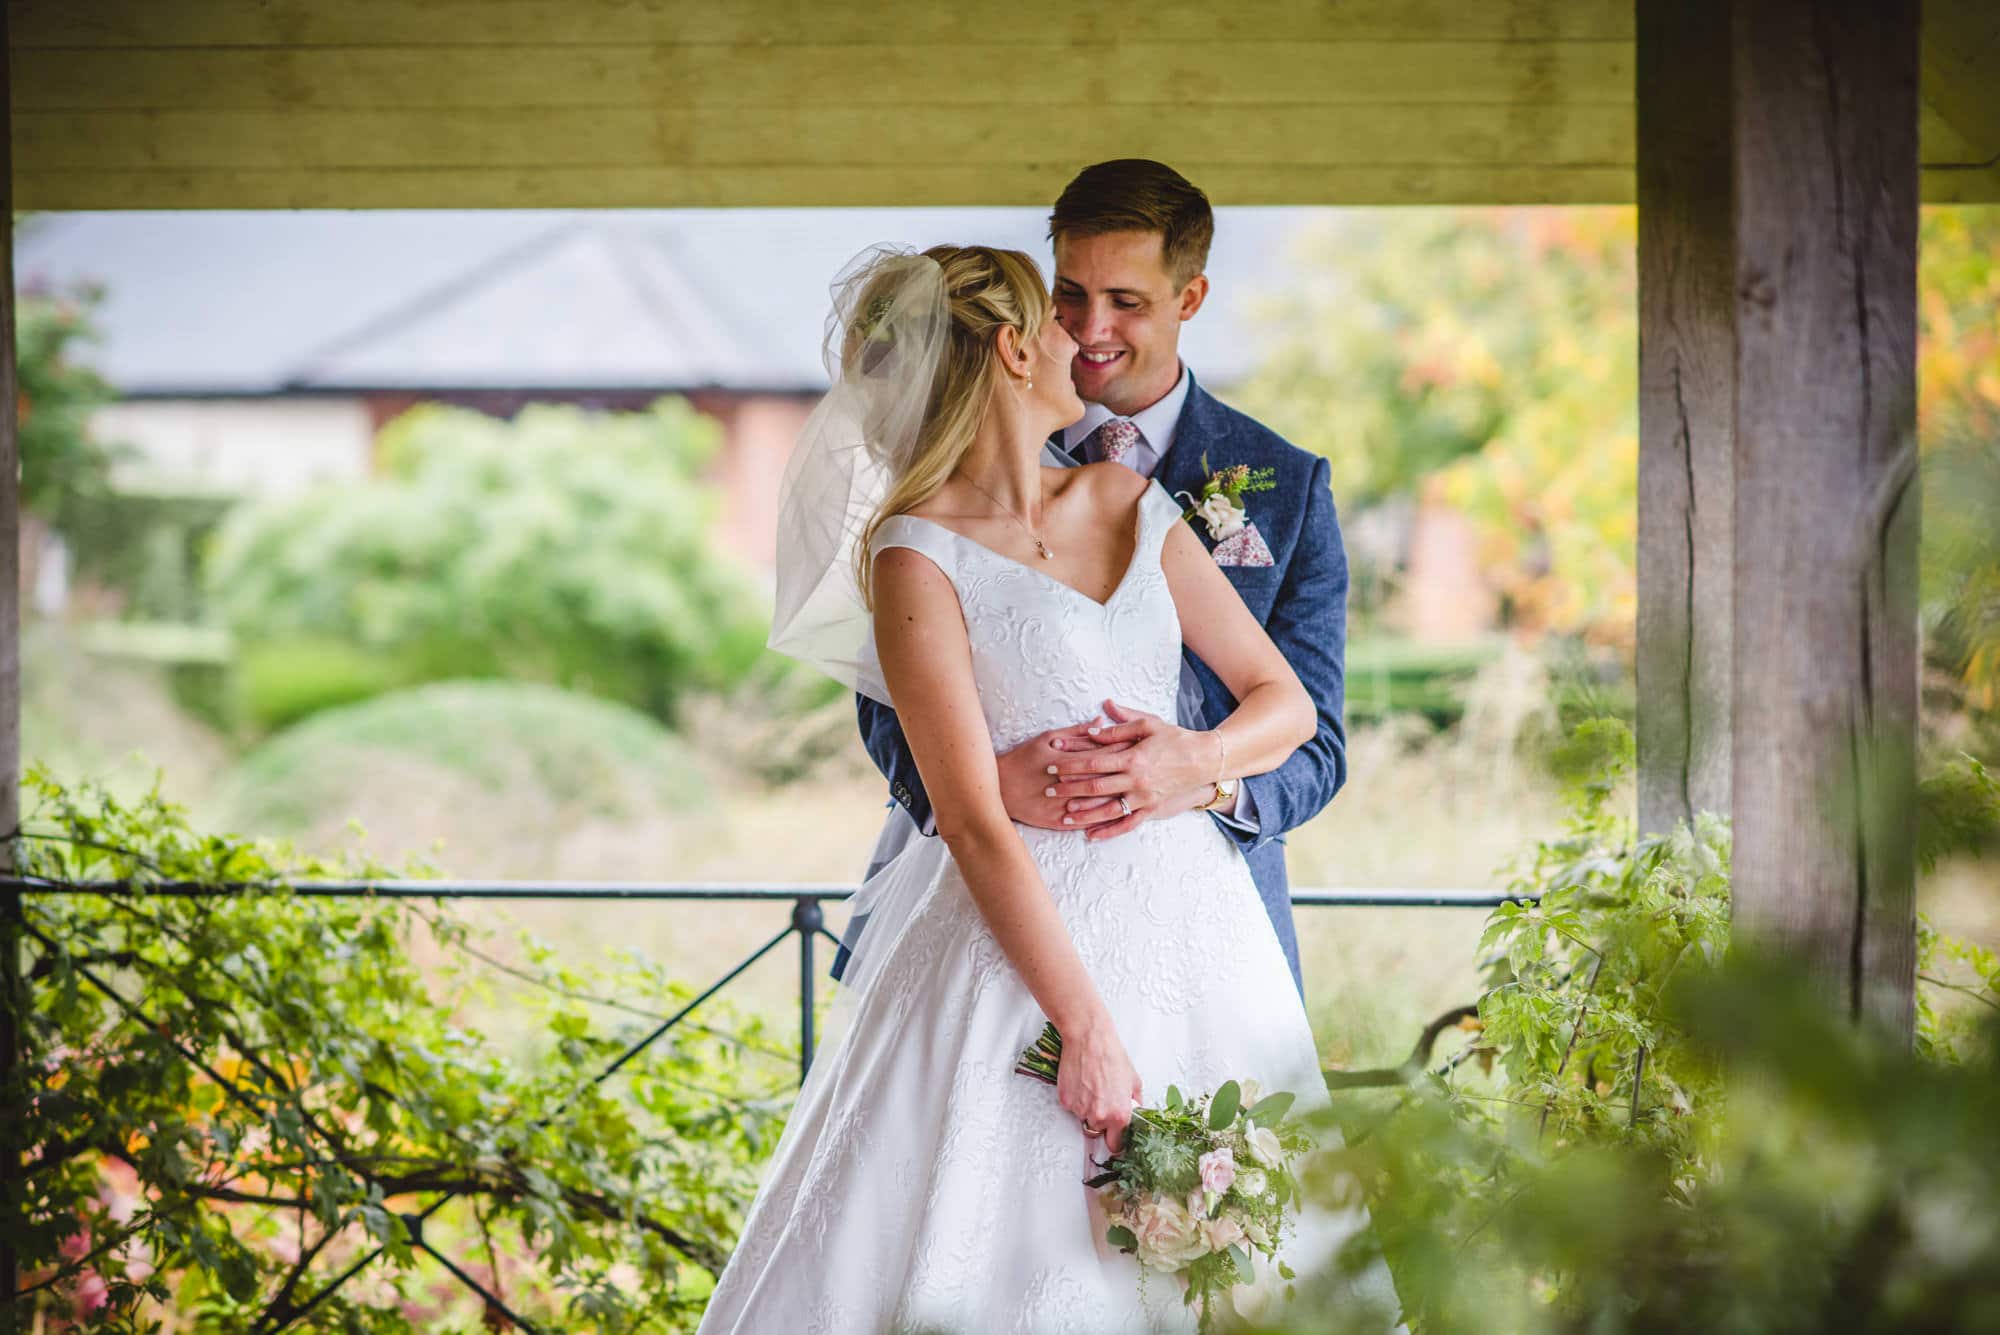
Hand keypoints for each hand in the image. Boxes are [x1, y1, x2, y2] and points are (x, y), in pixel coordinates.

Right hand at [995, 720, 1130, 828]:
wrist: (997, 787)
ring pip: (1097, 803)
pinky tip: (1116, 818)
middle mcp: (1067, 782)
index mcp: (1067, 758)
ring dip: (1117, 799)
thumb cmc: (1023, 758)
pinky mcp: (1057, 821)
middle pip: (1104, 779)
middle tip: (1149, 773)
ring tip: (1137, 796)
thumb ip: (1077, 731)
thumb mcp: (1046, 738)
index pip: (1102, 755)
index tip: (1142, 750)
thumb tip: (1102, 721)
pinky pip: (1084, 822)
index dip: (1124, 753)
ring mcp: (1062, 803)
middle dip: (1127, 776)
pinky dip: (1100, 820)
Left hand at [1047, 700, 1224, 840]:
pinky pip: (1126, 824)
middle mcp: (1136, 781)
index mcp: (1133, 757)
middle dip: (1069, 789)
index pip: (1094, 762)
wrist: (1205, 760)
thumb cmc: (1176, 738)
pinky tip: (1091, 835)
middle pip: (1095, 787)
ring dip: (1084, 813)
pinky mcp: (1151, 809)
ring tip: (1063, 815)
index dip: (1071, 763)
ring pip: (1107, 810)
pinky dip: (1108, 831)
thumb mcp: (1148, 724)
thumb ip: (1119, 725)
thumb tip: (1092, 725)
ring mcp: (1143, 798)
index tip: (1052, 764)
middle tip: (1048, 791)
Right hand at [1056, 1020, 1143, 1153]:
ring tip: (1092, 1086)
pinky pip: (1072, 1107)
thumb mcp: (1134, 1080)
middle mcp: (1099, 1117)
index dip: (1116, 1140)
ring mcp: (1080, 1110)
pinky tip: (1082, 1083)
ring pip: (1084, 1119)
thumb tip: (1135, 1111)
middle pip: (1098, 1132)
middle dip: (1101, 1121)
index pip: (1116, 1145)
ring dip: (1088, 1109)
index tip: (1114, 1137)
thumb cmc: (1111, 1056)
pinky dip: (1076, 1099)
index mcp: (1119, 1115)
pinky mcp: (1066, 1101)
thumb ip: (1135, 1102)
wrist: (1089, 1040)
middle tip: (1103, 1100)